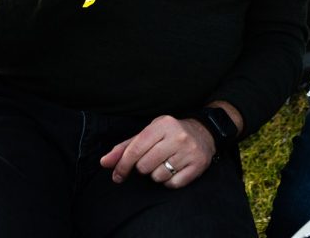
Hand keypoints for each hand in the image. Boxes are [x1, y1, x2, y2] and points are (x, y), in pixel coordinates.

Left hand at [99, 115, 214, 188]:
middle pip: (144, 166)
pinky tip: (175, 170)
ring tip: (166, 163)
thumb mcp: (149, 133)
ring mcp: (190, 151)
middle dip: (144, 167)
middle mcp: (178, 136)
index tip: (118, 175)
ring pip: (158, 177)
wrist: (205, 132)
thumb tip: (104, 162)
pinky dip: (171, 181)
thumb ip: (125, 147)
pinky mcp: (198, 165)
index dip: (122, 166)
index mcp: (163, 125)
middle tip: (153, 160)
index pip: (134, 151)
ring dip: (157, 174)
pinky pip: (173, 184)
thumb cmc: (170, 134)